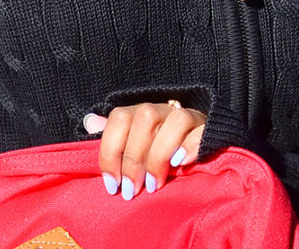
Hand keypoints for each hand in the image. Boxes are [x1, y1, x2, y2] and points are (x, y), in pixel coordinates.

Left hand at [82, 101, 206, 199]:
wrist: (193, 145)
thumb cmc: (154, 150)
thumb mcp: (130, 144)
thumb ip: (112, 135)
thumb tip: (90, 122)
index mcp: (139, 112)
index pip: (120, 118)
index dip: (111, 152)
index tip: (112, 183)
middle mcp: (163, 108)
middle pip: (146, 119)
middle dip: (135, 160)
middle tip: (132, 189)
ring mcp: (188, 115)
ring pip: (175, 121)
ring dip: (160, 156)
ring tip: (155, 184)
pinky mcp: (208, 127)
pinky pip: (202, 131)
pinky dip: (190, 147)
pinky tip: (180, 164)